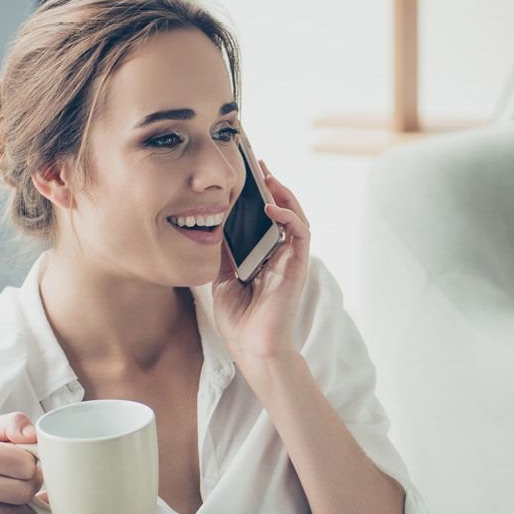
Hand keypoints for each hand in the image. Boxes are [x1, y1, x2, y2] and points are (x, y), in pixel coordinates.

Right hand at [0, 412, 46, 513]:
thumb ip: (11, 424)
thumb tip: (34, 436)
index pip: (25, 465)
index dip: (32, 462)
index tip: (25, 460)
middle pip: (24, 492)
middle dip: (31, 483)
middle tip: (22, 476)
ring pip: (16, 513)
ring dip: (20, 501)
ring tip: (9, 487)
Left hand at [212, 159, 310, 361]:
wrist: (252, 349)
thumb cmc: (239, 321)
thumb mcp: (224, 278)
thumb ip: (225, 253)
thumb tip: (213, 225)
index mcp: (263, 257)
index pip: (264, 218)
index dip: (257, 195)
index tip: (244, 175)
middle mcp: (280, 255)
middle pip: (281, 212)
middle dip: (271, 186)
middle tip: (257, 163)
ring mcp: (290, 260)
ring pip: (295, 217)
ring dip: (283, 194)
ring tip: (268, 176)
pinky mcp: (297, 267)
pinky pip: (300, 234)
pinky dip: (288, 217)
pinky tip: (272, 206)